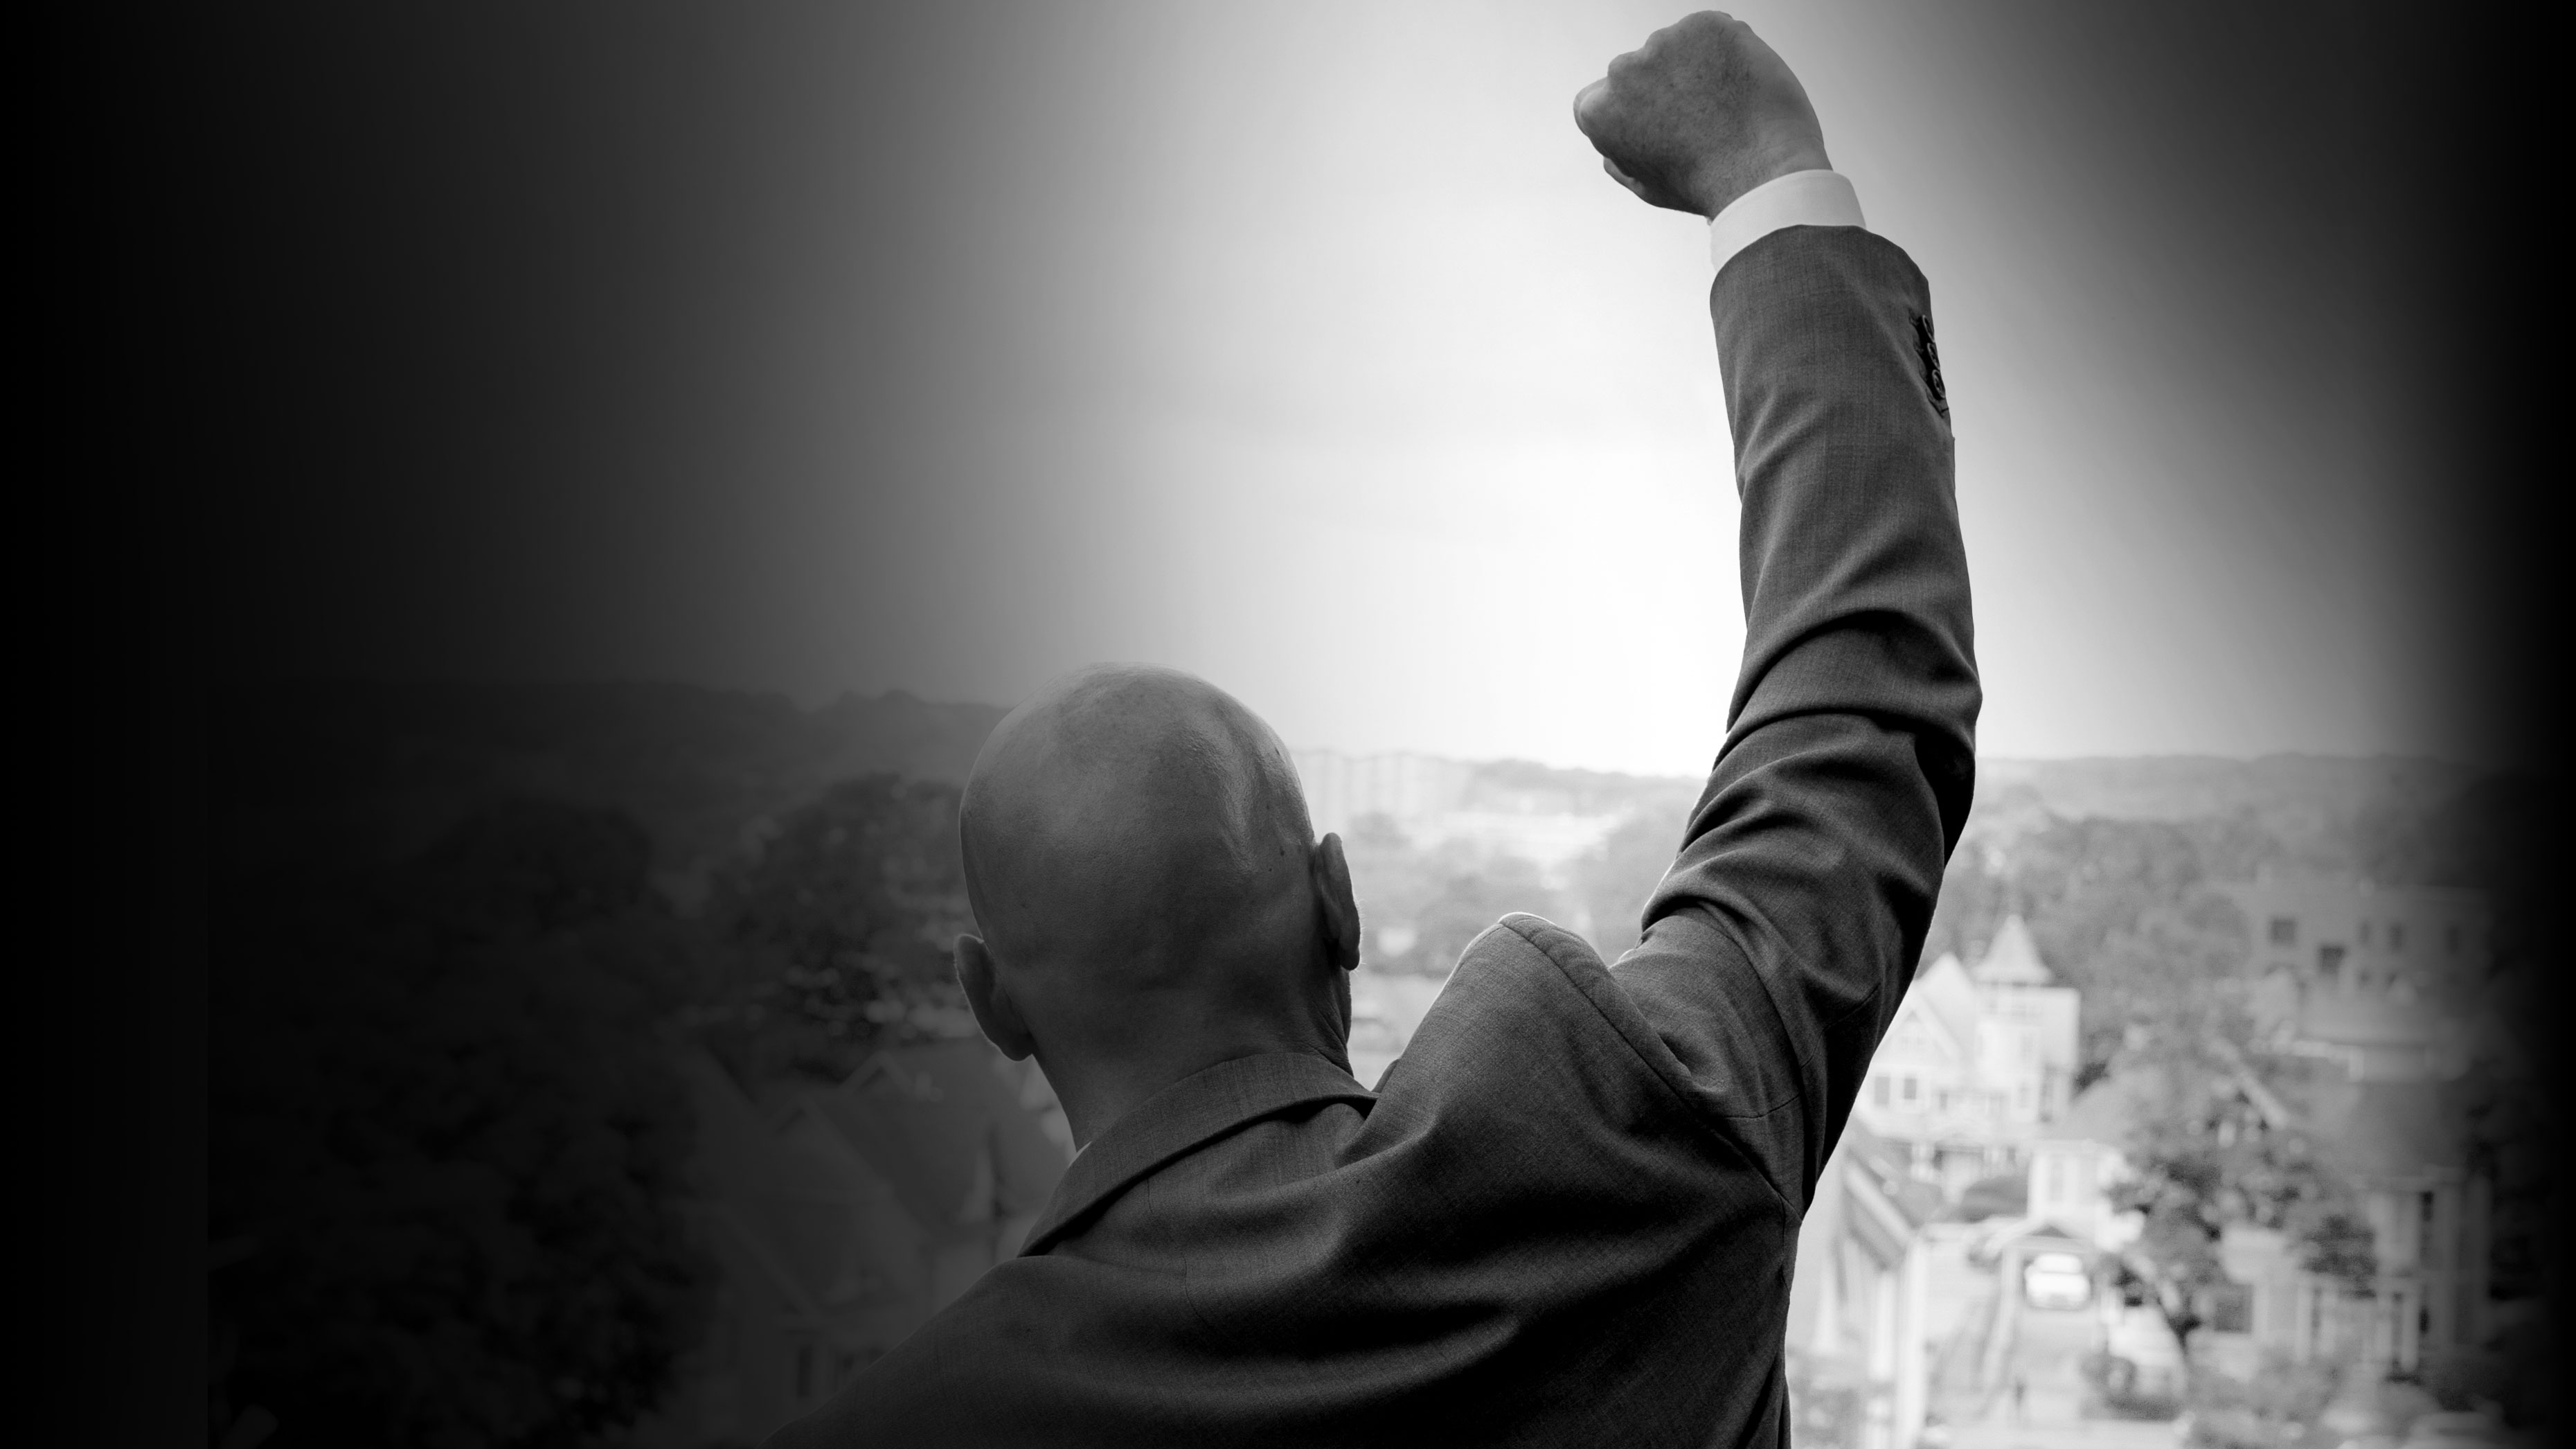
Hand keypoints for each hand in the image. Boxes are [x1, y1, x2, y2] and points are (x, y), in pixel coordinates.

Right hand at [1574, 12, 1829, 219]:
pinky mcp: (1704, 25)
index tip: (1661, 124)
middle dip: (1662, 84)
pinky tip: (1741, 85)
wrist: (1762, 170)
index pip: (1599, 96)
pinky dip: (1728, 52)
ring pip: (1678, 48)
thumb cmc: (1707, 186)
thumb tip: (1612, 149)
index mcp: (1599, 111)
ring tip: (1725, 105)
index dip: (1632, 110)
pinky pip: (1713, 33)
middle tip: (1700, 118)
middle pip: (1639, 67)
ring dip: (1696, 67)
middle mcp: (1623, 70)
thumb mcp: (1646, 187)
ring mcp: (1664, 43)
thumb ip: (1619, 158)